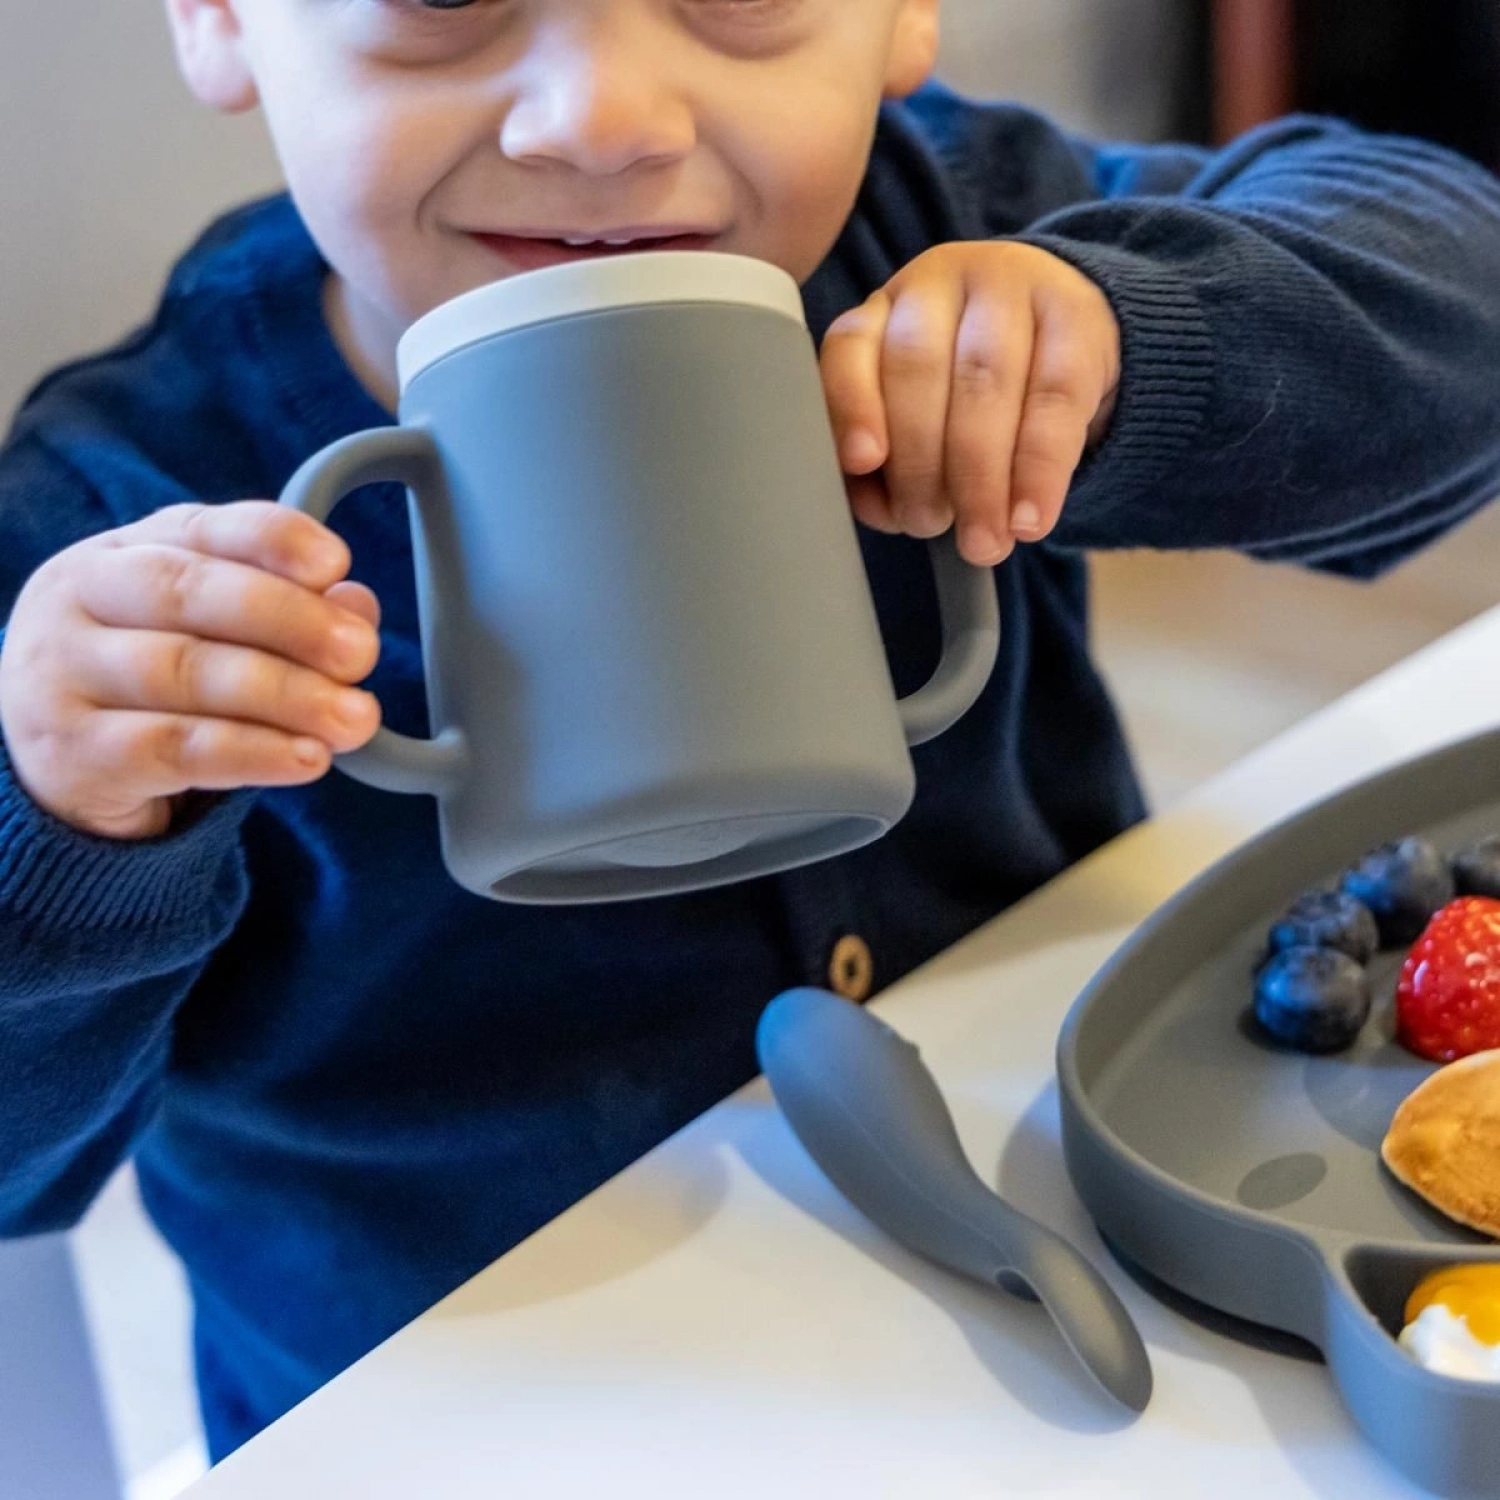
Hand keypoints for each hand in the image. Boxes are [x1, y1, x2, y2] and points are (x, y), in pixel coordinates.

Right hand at [0, 502, 382, 839]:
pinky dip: (252, 754)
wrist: (56, 759)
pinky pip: (173, 749)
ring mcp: (63, 675)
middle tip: (361, 653)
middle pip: (189, 595)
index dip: (271, 540)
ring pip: (184, 672)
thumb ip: (287, 611)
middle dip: (291, 621)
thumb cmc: (151, 681)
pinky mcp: (72, 753)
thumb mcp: (210, 631)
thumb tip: (358, 604)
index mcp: (123, 551)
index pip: (201, 528)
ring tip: (354, 718)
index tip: (334, 562)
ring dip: (286, 696)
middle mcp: (81, 599)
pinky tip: (308, 758)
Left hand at [820, 241, 1120, 565]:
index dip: (853, 405)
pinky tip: (1029, 521)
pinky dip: (1039, 472)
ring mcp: (1009, 289)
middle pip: (918, 369)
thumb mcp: (914, 410)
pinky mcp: (1076, 314)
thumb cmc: (966, 390)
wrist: (1067, 333)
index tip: (862, 461)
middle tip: (927, 526)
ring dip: (979, 478)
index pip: (852, 347)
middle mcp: (938, 284)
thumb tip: (879, 510)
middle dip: (920, 463)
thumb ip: (885, 456)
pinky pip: (1054, 400)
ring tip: (983, 540)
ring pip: (984, 383)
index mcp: (882, 309)